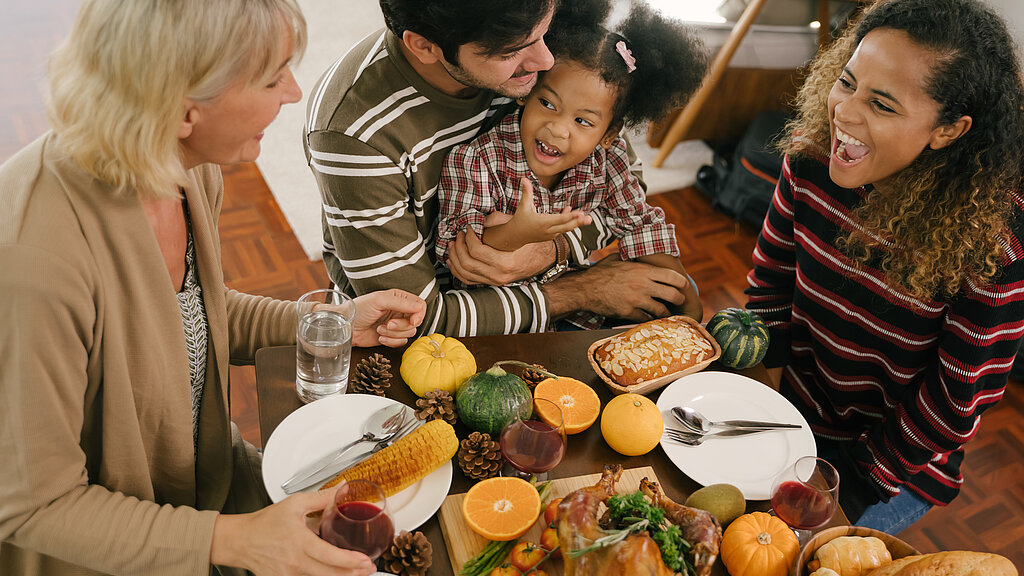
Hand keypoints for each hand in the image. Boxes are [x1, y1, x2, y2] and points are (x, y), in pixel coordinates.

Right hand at [210, 491, 375, 575]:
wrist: (240, 540)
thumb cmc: (264, 523)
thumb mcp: (295, 504)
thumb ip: (322, 497)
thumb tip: (343, 488)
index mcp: (299, 542)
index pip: (329, 556)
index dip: (350, 561)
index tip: (365, 560)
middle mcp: (295, 562)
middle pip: (330, 574)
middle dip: (353, 574)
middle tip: (369, 569)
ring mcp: (289, 575)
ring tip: (357, 572)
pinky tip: (335, 573)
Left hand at [351, 289, 425, 346]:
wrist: (346, 326)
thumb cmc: (358, 309)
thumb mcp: (379, 300)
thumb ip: (401, 302)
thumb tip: (419, 306)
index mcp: (399, 299)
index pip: (420, 306)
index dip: (419, 315)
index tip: (412, 320)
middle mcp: (399, 311)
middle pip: (416, 322)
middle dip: (401, 326)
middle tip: (388, 324)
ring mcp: (396, 325)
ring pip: (409, 333)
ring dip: (394, 334)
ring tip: (380, 329)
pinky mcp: (391, 337)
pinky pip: (401, 343)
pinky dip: (391, 341)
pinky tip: (380, 336)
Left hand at [447, 226, 553, 285]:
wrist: (545, 257)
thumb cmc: (531, 241)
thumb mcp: (517, 227)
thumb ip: (497, 220)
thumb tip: (477, 218)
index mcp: (505, 262)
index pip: (476, 251)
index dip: (467, 238)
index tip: (467, 228)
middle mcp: (498, 275)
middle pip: (467, 263)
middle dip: (457, 247)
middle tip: (458, 235)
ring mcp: (495, 281)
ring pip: (465, 274)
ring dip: (454, 259)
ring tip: (452, 246)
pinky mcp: (493, 283)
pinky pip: (469, 280)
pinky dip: (457, 271)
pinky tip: (452, 261)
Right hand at [503, 178, 591, 246]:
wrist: (516, 236)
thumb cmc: (520, 219)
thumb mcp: (523, 206)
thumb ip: (526, 192)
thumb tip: (524, 178)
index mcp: (542, 222)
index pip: (559, 219)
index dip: (570, 216)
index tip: (580, 213)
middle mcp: (548, 230)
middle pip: (566, 227)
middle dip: (578, 222)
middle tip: (590, 219)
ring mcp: (550, 234)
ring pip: (565, 228)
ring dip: (575, 222)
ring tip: (586, 217)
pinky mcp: (550, 236)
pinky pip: (562, 229)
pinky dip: (568, 222)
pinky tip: (572, 213)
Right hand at [543, 257, 691, 320]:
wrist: (584, 289)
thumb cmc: (600, 273)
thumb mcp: (617, 259)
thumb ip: (631, 258)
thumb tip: (636, 252)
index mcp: (643, 270)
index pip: (673, 276)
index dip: (682, 282)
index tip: (683, 286)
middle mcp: (643, 285)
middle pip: (673, 295)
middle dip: (678, 299)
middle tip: (678, 301)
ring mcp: (636, 300)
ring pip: (661, 310)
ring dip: (665, 312)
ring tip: (664, 312)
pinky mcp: (629, 312)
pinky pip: (646, 319)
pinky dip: (649, 319)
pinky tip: (648, 317)